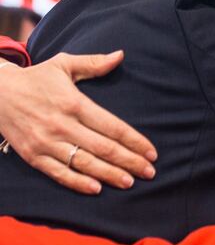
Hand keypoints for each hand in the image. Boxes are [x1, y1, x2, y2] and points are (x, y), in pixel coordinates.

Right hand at [0, 52, 156, 193]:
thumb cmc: (37, 78)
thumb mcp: (64, 64)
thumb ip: (94, 63)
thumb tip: (121, 55)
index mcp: (74, 103)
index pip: (112, 126)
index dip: (134, 140)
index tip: (151, 151)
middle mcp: (62, 125)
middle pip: (103, 148)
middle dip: (130, 161)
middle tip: (150, 171)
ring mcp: (46, 143)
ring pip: (84, 163)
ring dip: (109, 174)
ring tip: (130, 182)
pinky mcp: (33, 156)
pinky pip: (58, 173)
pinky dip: (77, 183)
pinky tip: (96, 189)